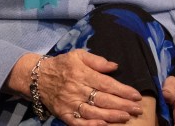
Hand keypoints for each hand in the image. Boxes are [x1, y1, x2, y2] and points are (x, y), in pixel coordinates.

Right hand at [10, 51, 142, 124]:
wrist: (37, 77)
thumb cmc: (62, 65)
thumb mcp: (77, 55)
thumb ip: (96, 60)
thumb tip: (114, 66)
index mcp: (81, 73)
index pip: (105, 83)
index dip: (122, 90)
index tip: (136, 95)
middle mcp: (76, 88)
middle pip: (102, 99)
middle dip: (122, 104)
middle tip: (138, 109)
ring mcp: (69, 103)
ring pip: (93, 112)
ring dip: (111, 115)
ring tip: (126, 117)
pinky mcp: (63, 114)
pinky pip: (78, 122)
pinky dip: (90, 125)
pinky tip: (103, 125)